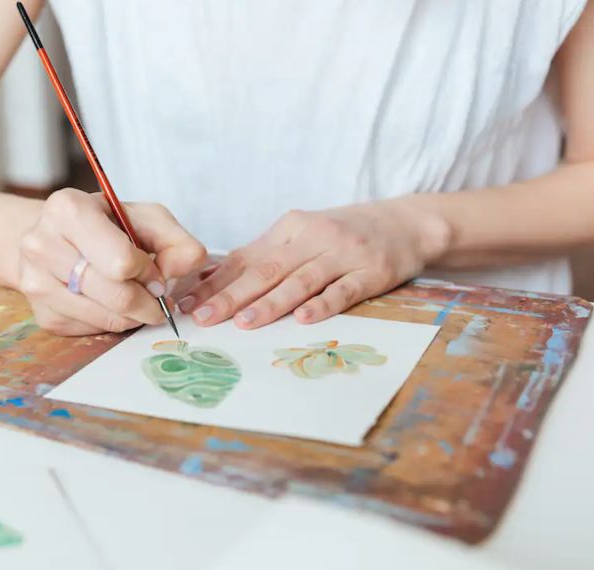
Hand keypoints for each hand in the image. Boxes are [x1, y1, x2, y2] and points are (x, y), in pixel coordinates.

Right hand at [17, 188, 206, 335]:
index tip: (155, 272)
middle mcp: (42, 245)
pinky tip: (110, 303)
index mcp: (67, 210)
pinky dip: (112, 322)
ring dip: (133, 315)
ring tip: (137, 298)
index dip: (149, 272)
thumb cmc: (103, 225)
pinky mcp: (43, 315)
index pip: (121, 261)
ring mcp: (36, 283)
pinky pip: (93, 331)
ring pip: (106, 318)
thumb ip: (175, 239)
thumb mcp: (143, 218)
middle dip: (148, 302)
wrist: (53, 238)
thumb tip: (190, 264)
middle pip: (116, 295)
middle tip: (157, 298)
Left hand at [178, 198, 451, 328]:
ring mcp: (343, 254)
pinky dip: (323, 304)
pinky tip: (304, 318)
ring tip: (245, 322)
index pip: (245, 259)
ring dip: (271, 303)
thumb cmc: (343, 235)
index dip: (214, 283)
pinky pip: (344, 290)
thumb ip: (261, 257)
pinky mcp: (372, 272)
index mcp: (289, 229)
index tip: (187, 303)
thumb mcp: (301, 237)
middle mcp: (312, 238)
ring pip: (300, 281)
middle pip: (266, 270)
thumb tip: (210, 281)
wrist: (406, 222)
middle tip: (204, 317)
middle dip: (231, 296)